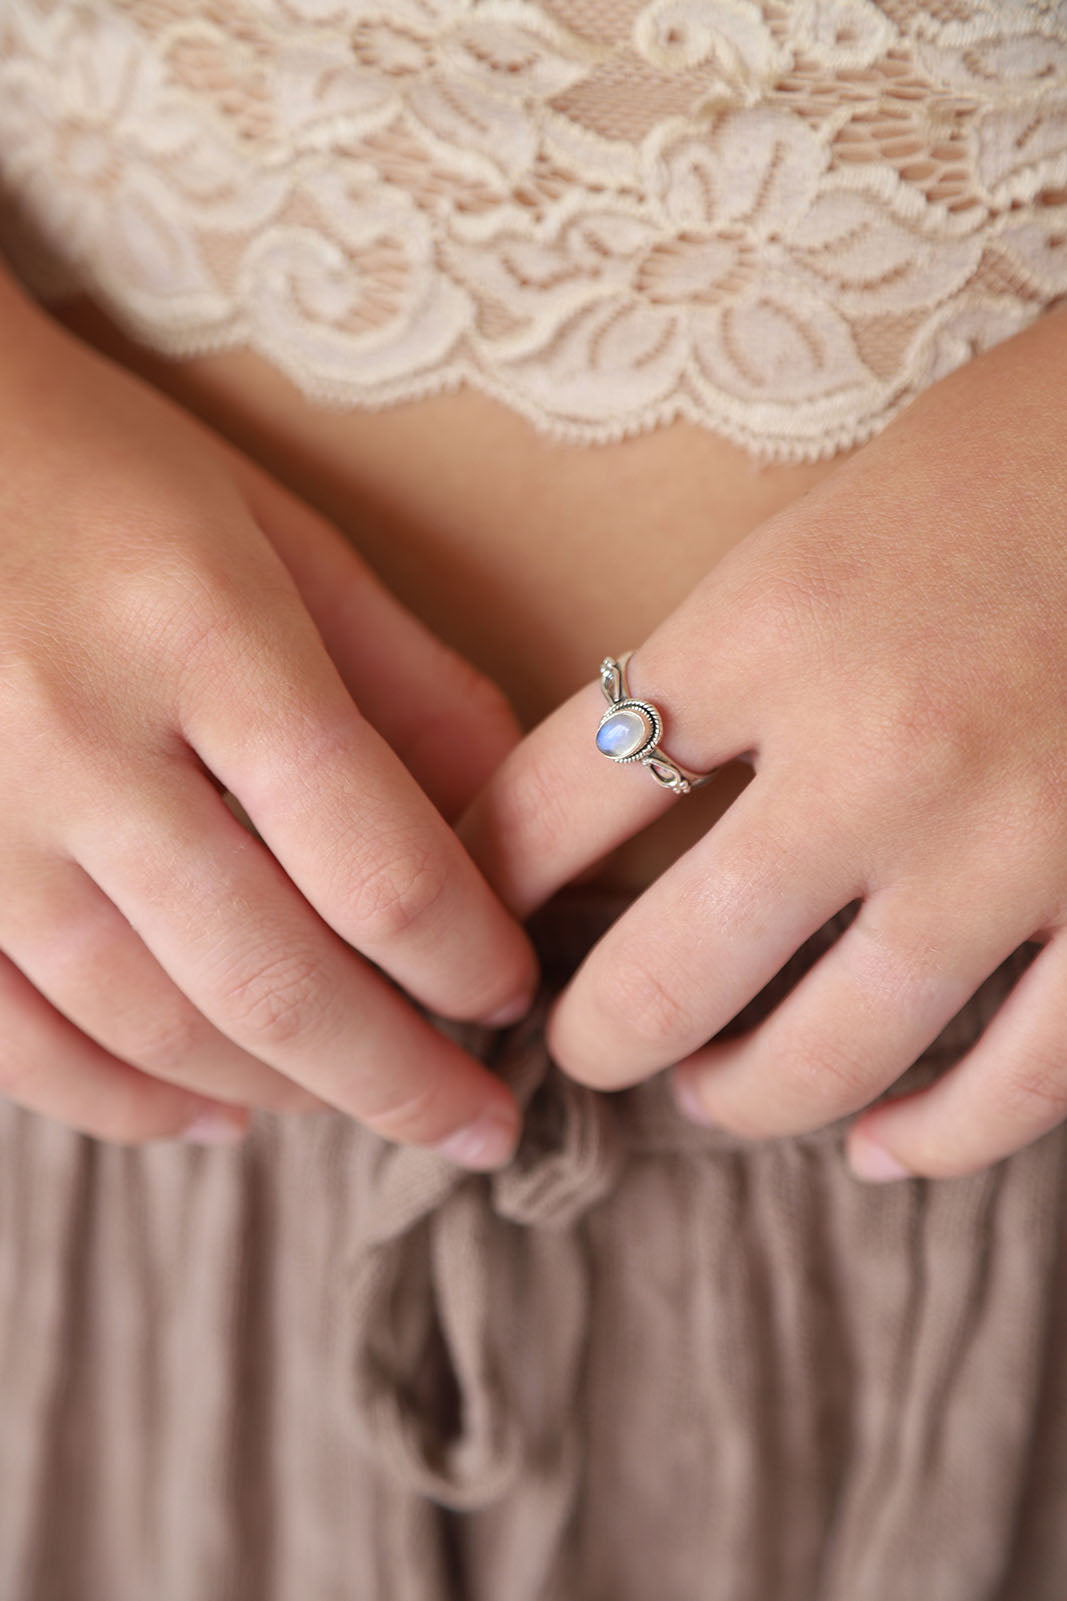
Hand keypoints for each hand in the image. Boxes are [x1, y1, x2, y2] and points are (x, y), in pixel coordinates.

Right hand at [0, 273, 535, 1163]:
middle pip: (273, 979)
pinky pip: (17, 1045)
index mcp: (202, 633)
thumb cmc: (97, 471)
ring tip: (362, 1101)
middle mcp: (78, 739)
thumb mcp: (271, 533)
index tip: (513, 994)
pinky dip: (125, 1103)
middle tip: (477, 1125)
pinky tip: (211, 1116)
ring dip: (282, 1093)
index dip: (466, 957)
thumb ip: (400, 679)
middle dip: (400, 1080)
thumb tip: (512, 825)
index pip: (373, 860)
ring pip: (149, 1027)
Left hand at [458, 301, 1066, 1182]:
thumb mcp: (821, 530)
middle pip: (666, 971)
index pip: (560, 800)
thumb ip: (722, 663)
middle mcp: (877, 752)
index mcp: (772, 629)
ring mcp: (1010, 846)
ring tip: (710, 1091)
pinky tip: (884, 1145)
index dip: (486, 880)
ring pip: (828, 1057)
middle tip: (579, 1044)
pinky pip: (1020, 1083)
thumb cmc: (1008, 458)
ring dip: (742, 1097)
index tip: (470, 919)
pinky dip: (939, 1137)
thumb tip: (627, 791)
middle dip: (593, 1034)